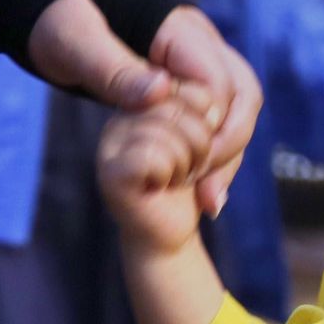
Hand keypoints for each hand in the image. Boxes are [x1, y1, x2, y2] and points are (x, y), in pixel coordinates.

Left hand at [26, 0, 261, 218]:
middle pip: (242, 97)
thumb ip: (115, 71)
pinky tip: (200, 189)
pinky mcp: (186, 84)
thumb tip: (160, 93)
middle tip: (210, 192)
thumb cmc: (57, 22)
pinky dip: (212, 154)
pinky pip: (214, 120)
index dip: (213, 127)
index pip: (220, 82)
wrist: (47, 11)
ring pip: (234, 112)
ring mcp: (195, 64)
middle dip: (231, 146)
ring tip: (209, 203)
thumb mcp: (75, 44)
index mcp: (179, 30)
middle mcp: (198, 45)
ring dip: (227, 157)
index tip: (192, 166)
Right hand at [98, 92, 213, 254]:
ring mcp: (112, 142)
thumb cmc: (194, 183)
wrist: (170, 232)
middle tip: (186, 168)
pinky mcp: (110, 171)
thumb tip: (209, 108)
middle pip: (183, 108)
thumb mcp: (214, 140)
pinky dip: (170, 176)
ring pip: (170, 133)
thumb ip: (212, 115)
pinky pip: (154, 157)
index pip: (195, 90)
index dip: (210, 126)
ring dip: (188, 164)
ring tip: (174, 178)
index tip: (199, 149)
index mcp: (146, 101)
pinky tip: (159, 188)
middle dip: (201, 146)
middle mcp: (123, 115)